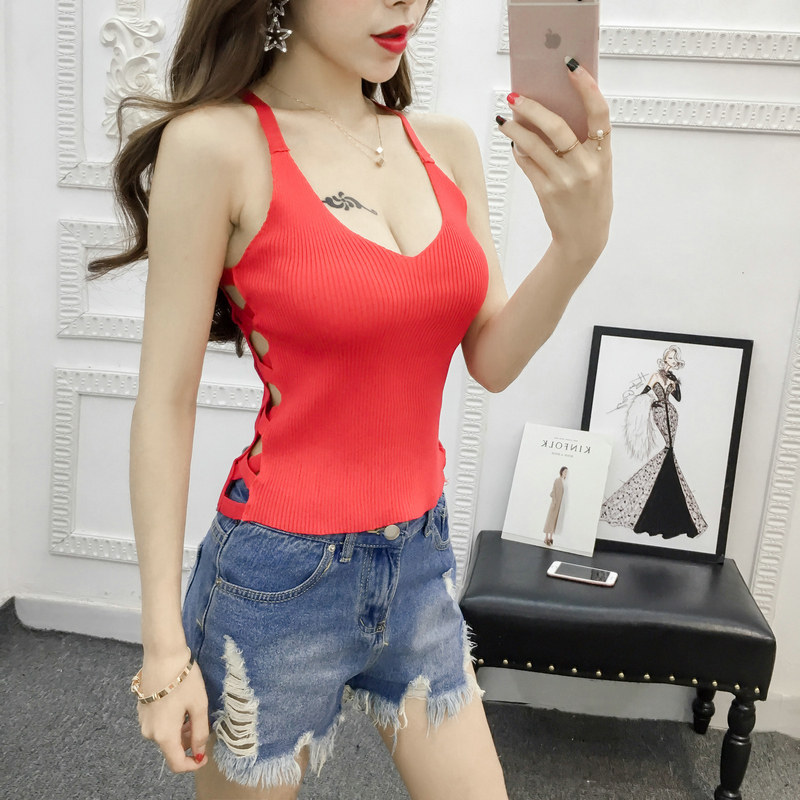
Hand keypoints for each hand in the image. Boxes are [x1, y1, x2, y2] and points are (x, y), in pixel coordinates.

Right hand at [136, 647, 209, 773]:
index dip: (192, 764)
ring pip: (165, 735)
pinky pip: (158, 724)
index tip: (204, 755)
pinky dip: (171, 722)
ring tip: (192, 711)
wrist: (163, 655)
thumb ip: (200, 732)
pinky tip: (180, 704)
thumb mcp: (199, 705)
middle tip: (201, 723)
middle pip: (171, 748)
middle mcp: (150, 733)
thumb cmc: (184, 679)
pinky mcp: (142, 710)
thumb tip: (200, 752)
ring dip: (180, 730)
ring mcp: (143, 721)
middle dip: (188, 742)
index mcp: (164, 735)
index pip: (177, 764)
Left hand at [498, 60, 612, 267]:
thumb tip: (554, 112)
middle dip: (534, 109)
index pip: (599, 112)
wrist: (584, 239)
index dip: (586, 86)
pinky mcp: (547, 193)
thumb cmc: (592, 200)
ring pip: (535, 146)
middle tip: (517, 96)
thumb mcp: (599, 170)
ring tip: (504, 118)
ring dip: (516, 129)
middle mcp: (586, 166)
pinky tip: (513, 142)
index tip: (570, 66)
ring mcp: (565, 181)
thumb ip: (585, 144)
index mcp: (604, 155)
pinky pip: (528, 165)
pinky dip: (519, 151)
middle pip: (558, 128)